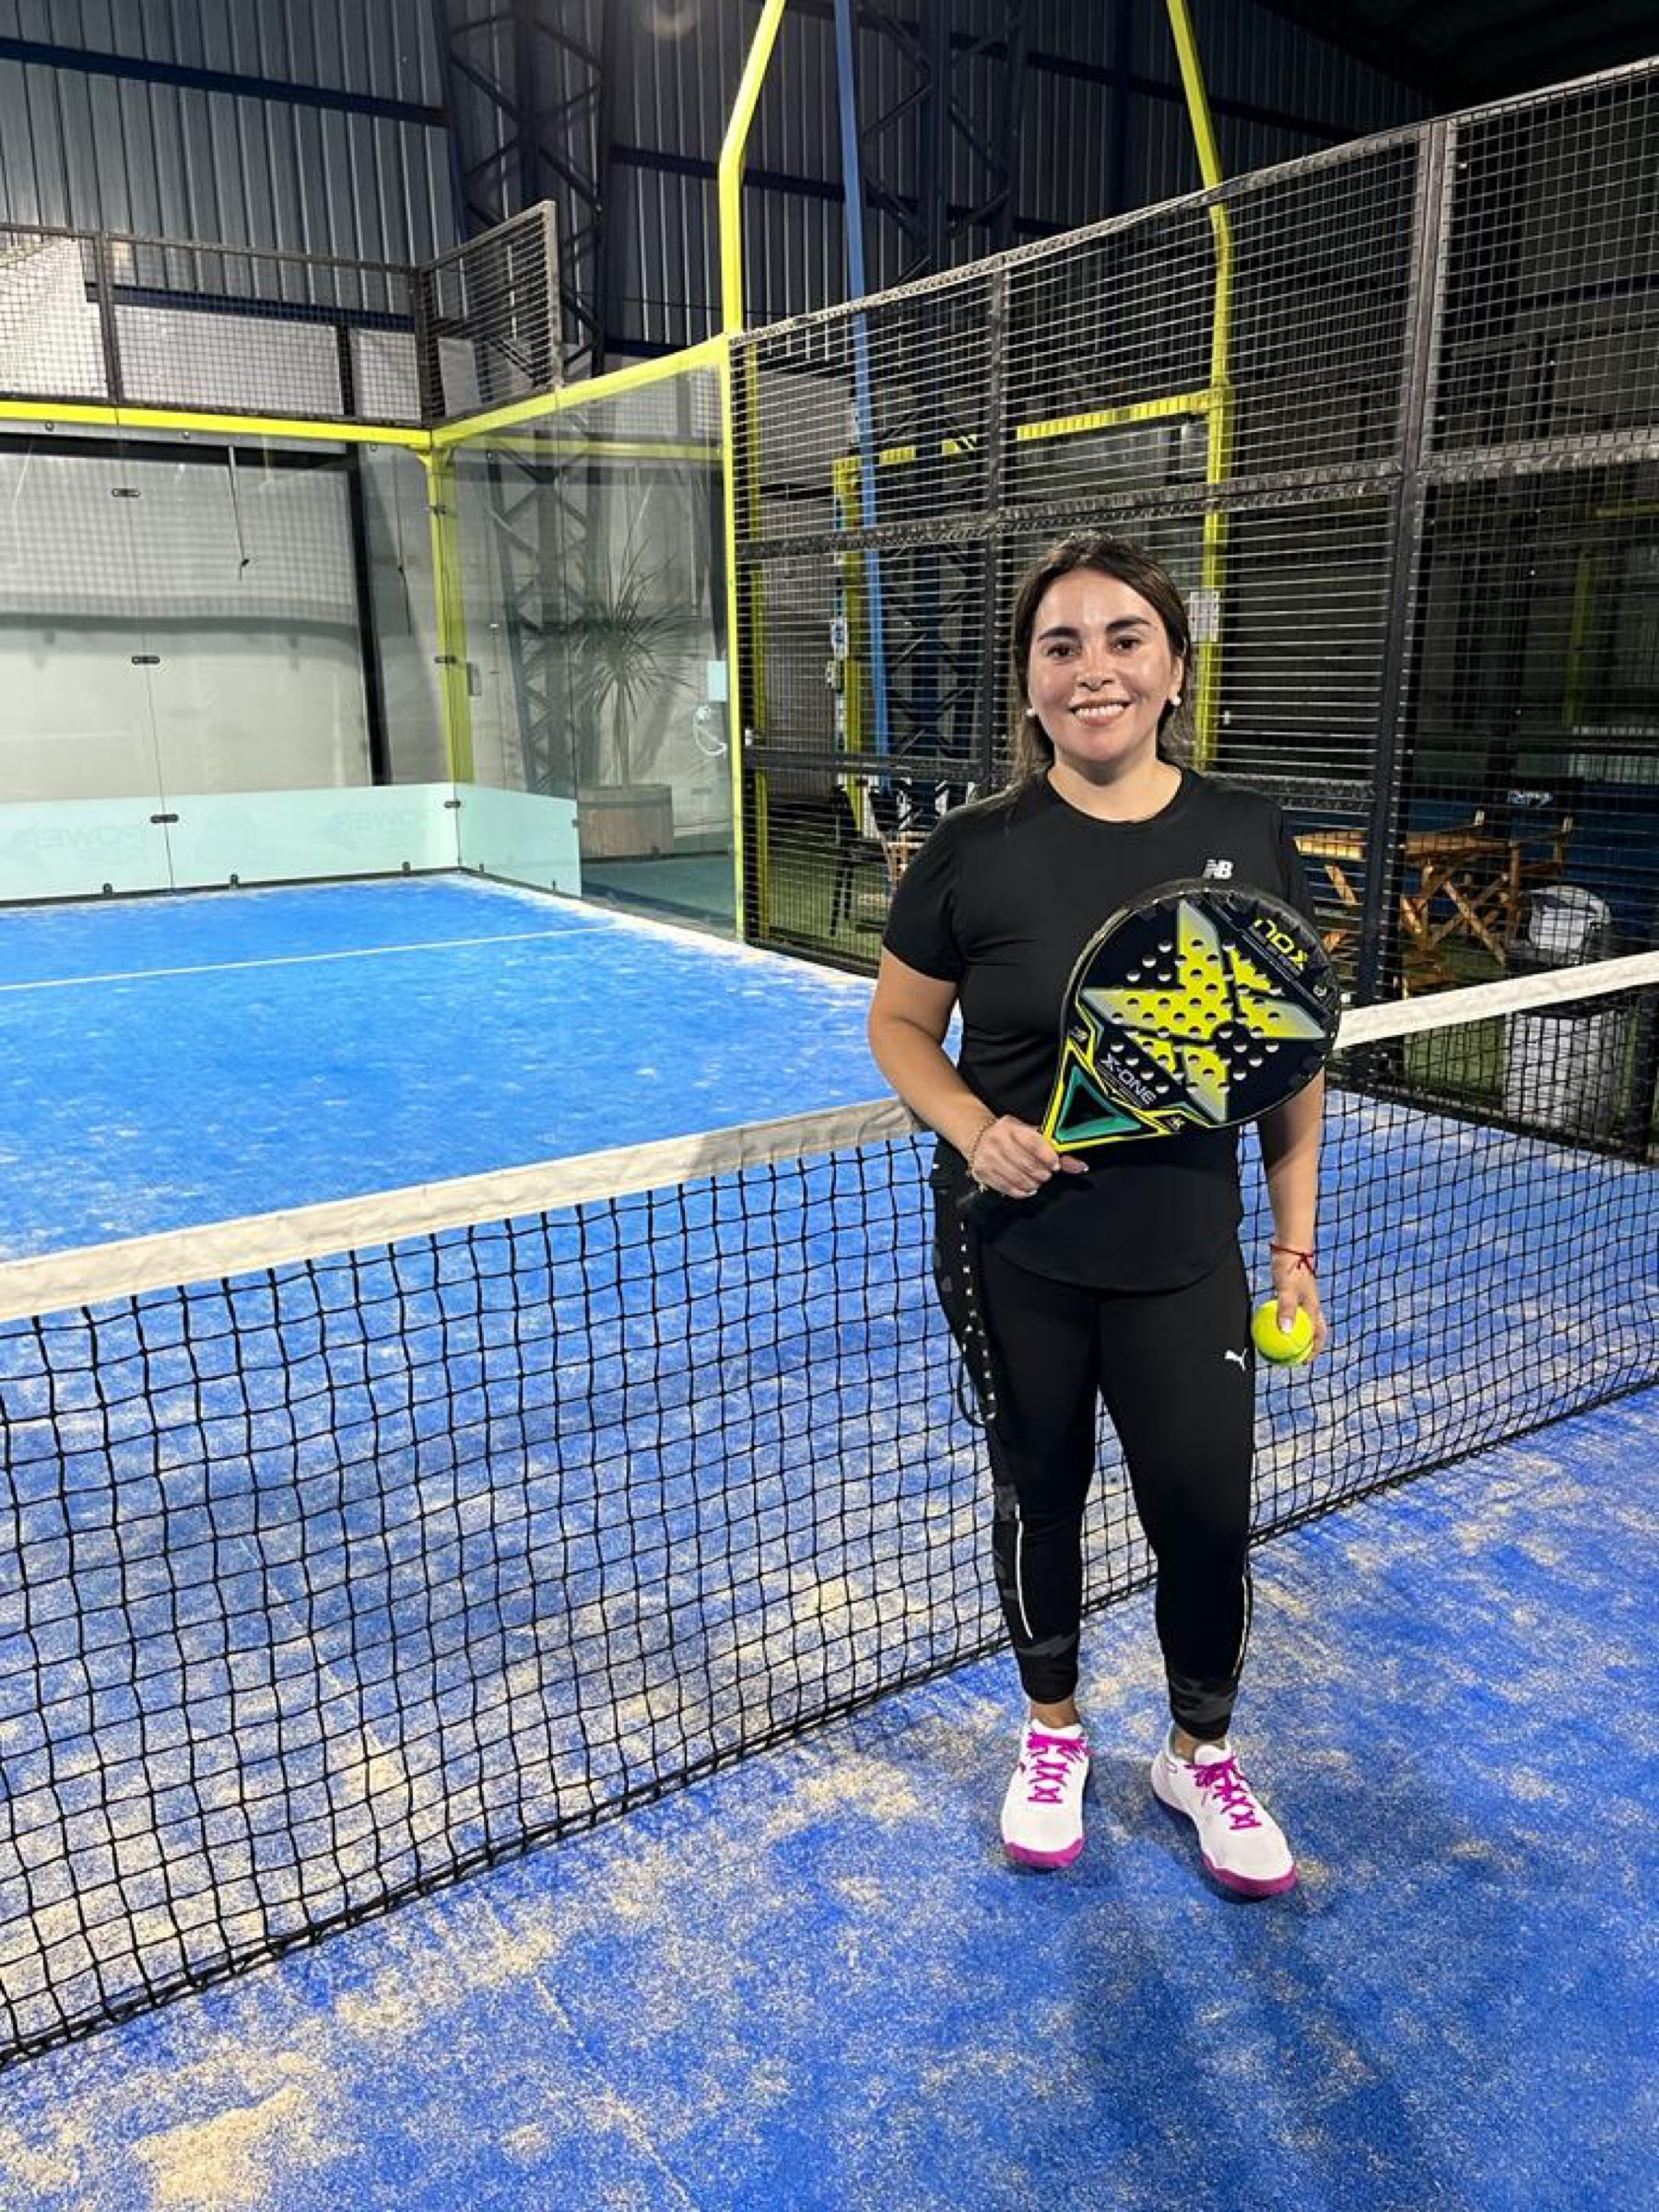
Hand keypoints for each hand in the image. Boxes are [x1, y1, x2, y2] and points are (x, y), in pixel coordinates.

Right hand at [966, 1115, 1087, 1200]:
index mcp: (1012, 1127)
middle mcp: (997, 1140)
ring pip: (1019, 1178)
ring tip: (1036, 1180)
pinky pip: (1007, 1188)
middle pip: (1028, 1164)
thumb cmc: (1010, 1136)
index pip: (1034, 1144)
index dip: (1048, 1157)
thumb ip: (1055, 1150)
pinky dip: (1021, 1191)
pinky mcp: (982, 1172)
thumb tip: (1080, 1166)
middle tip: (1045, 1173)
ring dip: (1033, 1183)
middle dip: (1042, 1173)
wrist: (978, 1137)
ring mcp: (988, 1157)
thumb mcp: (1031, 1135)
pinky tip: (1026, 1187)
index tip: (1055, 1165)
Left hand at [1269, 1248, 1327, 1361]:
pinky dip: (1288, 1321)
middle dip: (1307, 1346)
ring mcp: (1304, 1299)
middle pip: (1313, 1331)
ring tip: (1285, 1344)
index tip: (1304, 1363)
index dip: (1313, 1350)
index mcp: (1313, 1308)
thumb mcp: (1286, 1290)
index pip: (1317, 1335)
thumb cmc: (1290, 1267)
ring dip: (1298, 1334)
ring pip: (1303, 1322)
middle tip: (1295, 1357)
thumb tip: (1287, 1332)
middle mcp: (1311, 1305)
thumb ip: (1286, 1310)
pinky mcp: (1295, 1292)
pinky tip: (1275, 1322)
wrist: (1290, 1247)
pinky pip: (1293, 1312)